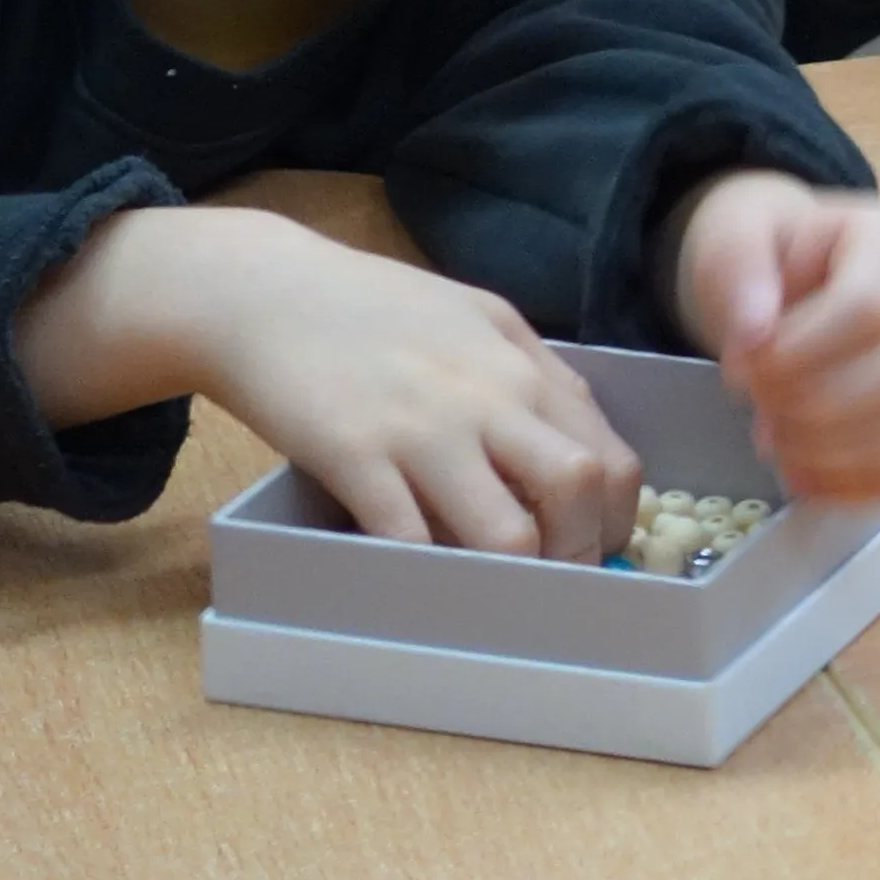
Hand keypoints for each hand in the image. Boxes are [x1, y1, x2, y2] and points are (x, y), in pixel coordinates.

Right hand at [31, 205, 637, 554]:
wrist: (263, 292)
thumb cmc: (374, 306)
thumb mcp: (478, 319)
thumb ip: (534, 374)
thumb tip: (579, 439)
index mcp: (527, 370)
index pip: (613, 462)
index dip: (617, 522)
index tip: (596, 548)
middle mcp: (490, 400)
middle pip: (579, 494)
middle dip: (580, 553)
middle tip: (553, 579)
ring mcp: (423, 432)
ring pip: (506, 533)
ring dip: (512, 576)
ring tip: (493, 587)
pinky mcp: (355, 457)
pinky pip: (410, 540)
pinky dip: (426, 573)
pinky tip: (420, 577)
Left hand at [668, 176, 879, 502]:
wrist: (795, 274)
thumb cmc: (771, 255)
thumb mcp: (737, 240)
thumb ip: (738, 274)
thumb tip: (754, 334)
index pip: (871, 308)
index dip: (800, 354)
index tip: (742, 370)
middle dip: (822, 407)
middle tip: (761, 410)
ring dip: (838, 452)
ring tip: (776, 443)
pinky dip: (858, 485)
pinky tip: (804, 475)